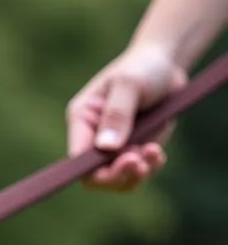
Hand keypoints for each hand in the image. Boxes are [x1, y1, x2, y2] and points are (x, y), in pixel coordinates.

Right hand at [66, 43, 187, 190]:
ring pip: (116, 179)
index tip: (125, 160)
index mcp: (81, 120)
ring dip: (136, 173)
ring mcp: (113, 148)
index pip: (78, 157)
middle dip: (118, 176)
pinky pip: (136, 173)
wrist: (166, 65)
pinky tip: (157, 153)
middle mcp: (92, 139)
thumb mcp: (129, 83)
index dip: (96, 169)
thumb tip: (106, 147)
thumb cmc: (143, 67)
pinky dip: (149, 167)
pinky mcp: (132, 151)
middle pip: (95, 176)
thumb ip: (117, 114)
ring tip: (154, 153)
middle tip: (140, 164)